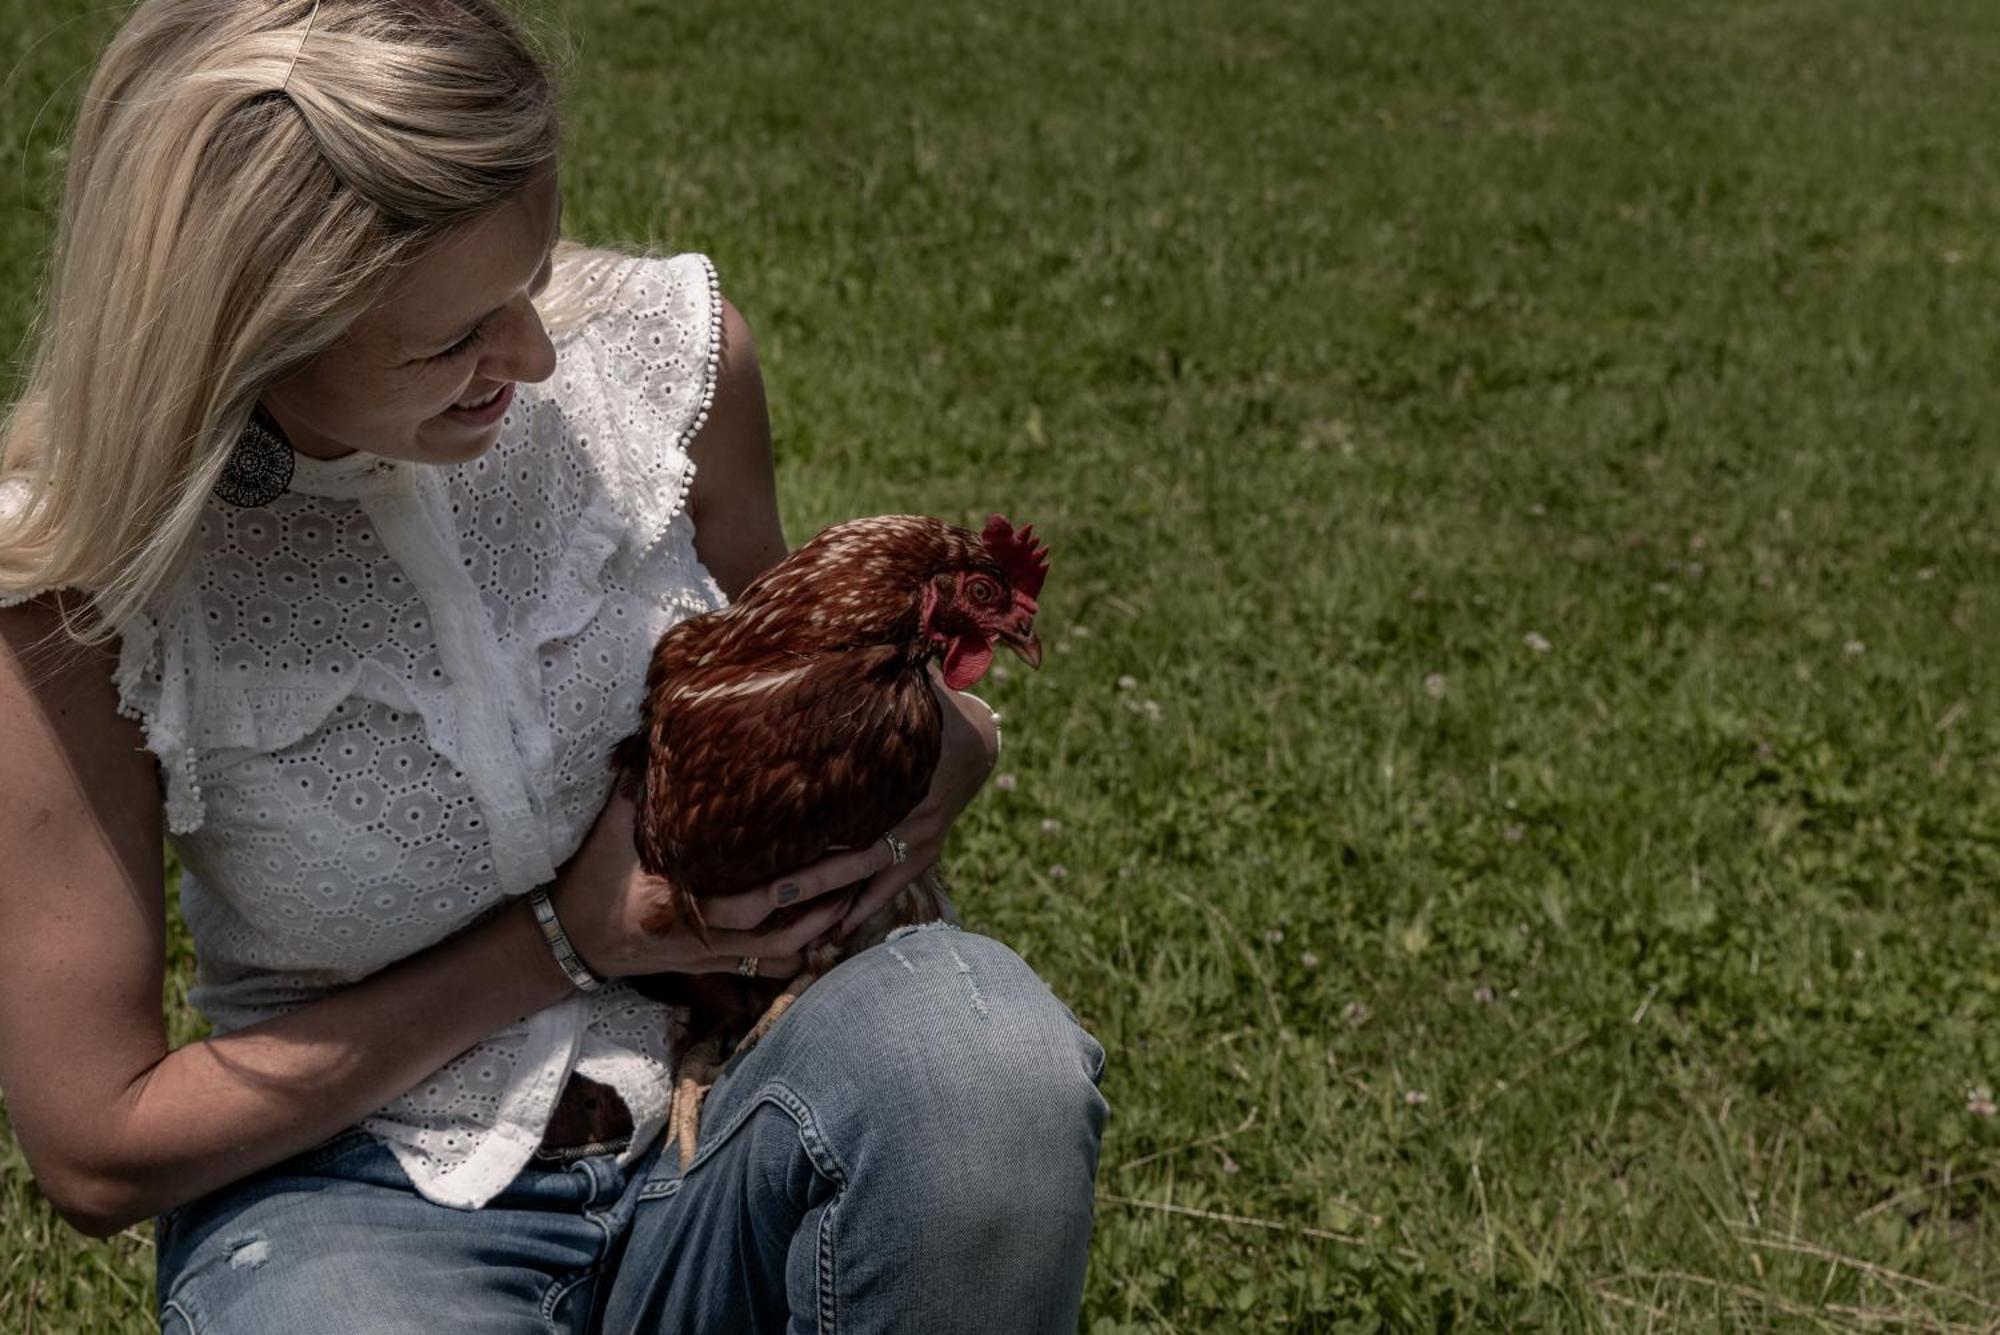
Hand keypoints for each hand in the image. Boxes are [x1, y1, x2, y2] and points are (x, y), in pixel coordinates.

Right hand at [544, 788, 851, 980]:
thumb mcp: (609, 827)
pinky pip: (766, 968)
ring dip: (823, 925)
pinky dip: (799, 956)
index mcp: (680, 895)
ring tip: (860, 894)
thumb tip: (660, 729)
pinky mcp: (711, 966)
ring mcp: (709, 953)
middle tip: (871, 859)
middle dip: (829, 892)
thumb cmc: (592, 876)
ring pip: (782, 951)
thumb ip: (638, 786)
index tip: (838, 838)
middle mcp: (701, 931)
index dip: (801, 873)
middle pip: (781, 919)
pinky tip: (828, 933)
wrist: (568, 940)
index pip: (753, 889)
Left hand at [759, 676, 1001, 938]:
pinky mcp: (922, 855)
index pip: (852, 809)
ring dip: (829, 906)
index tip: (764, 841)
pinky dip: (862, 911)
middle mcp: (915, 819)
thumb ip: (880, 672)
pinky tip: (831, 937)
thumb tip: (852, 641)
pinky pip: (889, 889)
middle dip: (806, 882)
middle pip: (853, 858)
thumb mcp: (912, 687)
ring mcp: (921, 842)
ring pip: (868, 881)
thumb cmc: (929, 709)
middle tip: (760, 897)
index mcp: (905, 778)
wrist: (978, 741)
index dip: (810, 826)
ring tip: (785, 930)